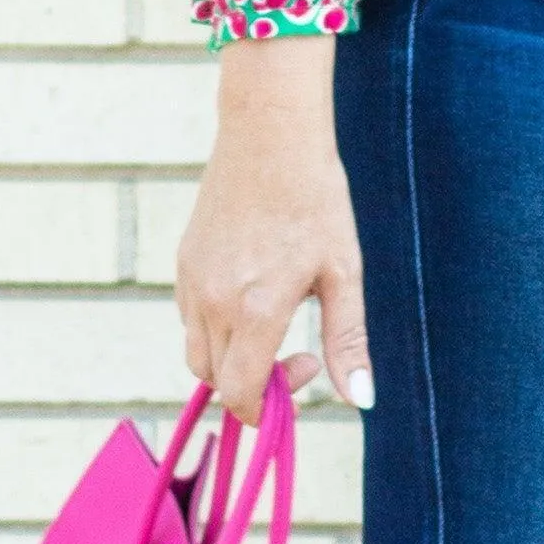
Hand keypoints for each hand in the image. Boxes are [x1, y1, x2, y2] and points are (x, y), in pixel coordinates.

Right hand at [176, 41, 371, 426]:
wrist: (270, 136)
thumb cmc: (316, 200)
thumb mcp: (343, 273)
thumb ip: (347, 341)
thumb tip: (361, 400)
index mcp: (257, 310)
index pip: (239, 394)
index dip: (266, 407)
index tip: (304, 371)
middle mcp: (213, 302)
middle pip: (214, 381)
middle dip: (253, 385)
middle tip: (299, 352)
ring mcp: (191, 282)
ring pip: (197, 353)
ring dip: (231, 358)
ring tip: (274, 321)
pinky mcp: (182, 263)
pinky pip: (189, 318)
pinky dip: (215, 328)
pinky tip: (252, 293)